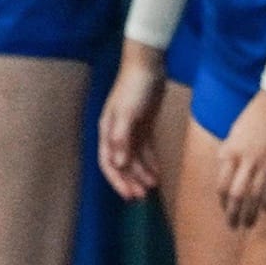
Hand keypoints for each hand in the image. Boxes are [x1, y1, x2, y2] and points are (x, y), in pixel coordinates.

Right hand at [98, 39, 166, 200]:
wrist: (148, 66)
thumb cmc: (134, 88)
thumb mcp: (127, 113)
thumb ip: (121, 139)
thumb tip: (118, 164)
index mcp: (107, 132)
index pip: (109, 163)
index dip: (118, 181)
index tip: (129, 196)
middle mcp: (116, 134)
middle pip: (122, 164)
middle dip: (131, 181)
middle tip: (143, 197)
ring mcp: (130, 130)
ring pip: (135, 159)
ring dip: (142, 173)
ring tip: (153, 187)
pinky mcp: (144, 126)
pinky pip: (146, 149)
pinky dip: (151, 161)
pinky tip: (158, 172)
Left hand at [216, 91, 265, 227]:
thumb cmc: (254, 118)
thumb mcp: (233, 134)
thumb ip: (228, 155)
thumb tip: (225, 174)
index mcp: (231, 153)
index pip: (222, 186)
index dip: (222, 202)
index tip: (224, 209)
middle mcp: (247, 161)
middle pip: (237, 196)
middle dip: (234, 214)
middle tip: (234, 226)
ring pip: (256, 197)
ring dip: (251, 213)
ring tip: (249, 223)